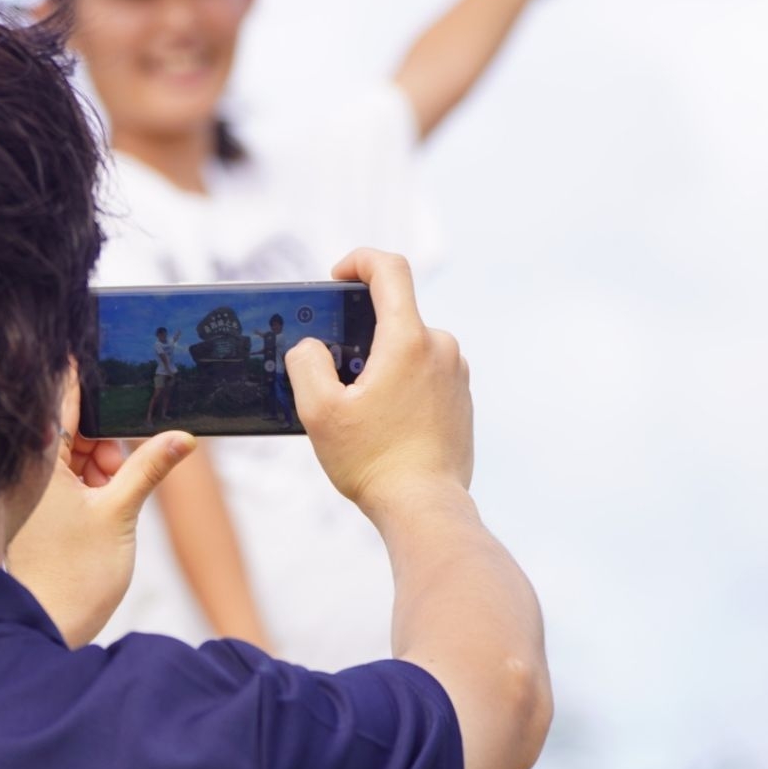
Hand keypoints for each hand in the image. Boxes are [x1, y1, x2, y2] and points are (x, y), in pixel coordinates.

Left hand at [7, 375, 194, 646]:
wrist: (50, 629)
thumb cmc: (75, 575)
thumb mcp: (121, 512)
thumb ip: (149, 467)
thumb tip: (183, 436)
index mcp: (40, 462)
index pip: (61, 400)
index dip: (84, 378)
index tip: (105, 358)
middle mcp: (28, 472)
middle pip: (73, 429)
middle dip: (107, 439)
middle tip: (124, 465)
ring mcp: (32, 493)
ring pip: (76, 456)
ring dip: (103, 465)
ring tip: (115, 495)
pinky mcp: (40, 513)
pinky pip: (70, 481)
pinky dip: (93, 485)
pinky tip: (108, 503)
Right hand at [284, 249, 472, 522]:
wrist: (424, 507)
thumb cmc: (371, 461)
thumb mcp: (318, 411)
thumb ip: (305, 363)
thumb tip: (310, 348)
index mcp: (409, 340)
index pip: (390, 270)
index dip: (359, 261)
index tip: (337, 277)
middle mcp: (441, 348)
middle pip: (395, 315)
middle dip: (360, 332)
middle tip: (333, 367)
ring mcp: (456, 373)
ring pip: (409, 346)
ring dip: (380, 360)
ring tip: (356, 403)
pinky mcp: (461, 398)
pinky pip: (424, 372)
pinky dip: (399, 381)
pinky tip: (380, 420)